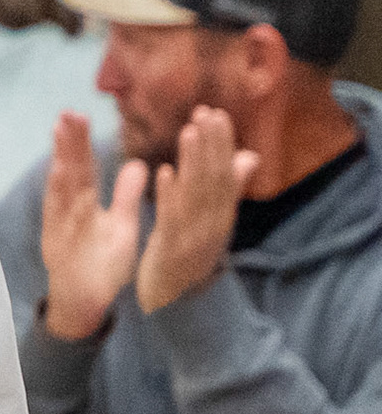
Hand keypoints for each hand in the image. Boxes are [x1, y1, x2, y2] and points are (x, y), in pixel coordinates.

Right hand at [40, 112, 147, 339]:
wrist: (86, 302)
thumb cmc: (102, 264)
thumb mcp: (122, 226)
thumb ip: (127, 196)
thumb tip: (139, 164)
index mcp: (86, 204)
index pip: (84, 167)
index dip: (81, 142)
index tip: (79, 115)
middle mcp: (71, 209)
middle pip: (70, 169)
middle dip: (68, 141)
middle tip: (67, 112)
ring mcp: (62, 224)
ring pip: (62, 186)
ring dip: (61, 158)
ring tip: (60, 130)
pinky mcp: (58, 241)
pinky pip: (60, 214)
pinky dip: (58, 192)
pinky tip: (59, 170)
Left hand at [135, 105, 257, 312]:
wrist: (172, 301)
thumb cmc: (188, 253)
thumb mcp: (210, 220)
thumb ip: (227, 188)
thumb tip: (249, 155)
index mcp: (221, 214)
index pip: (225, 173)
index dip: (222, 144)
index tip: (217, 113)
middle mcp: (212, 224)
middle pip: (214, 180)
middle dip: (211, 145)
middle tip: (205, 112)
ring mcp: (193, 237)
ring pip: (195, 195)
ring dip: (192, 162)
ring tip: (189, 130)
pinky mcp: (171, 250)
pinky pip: (171, 219)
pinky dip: (169, 195)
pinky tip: (164, 171)